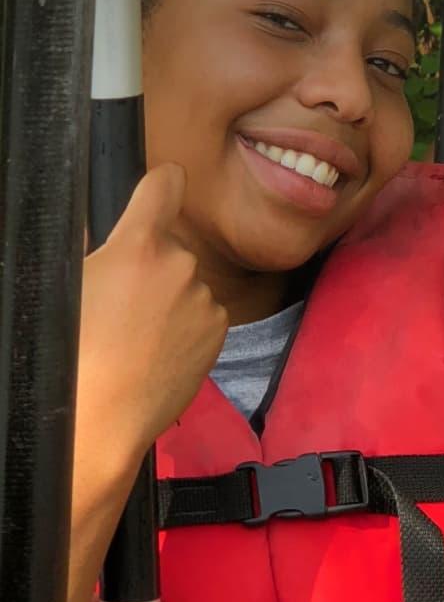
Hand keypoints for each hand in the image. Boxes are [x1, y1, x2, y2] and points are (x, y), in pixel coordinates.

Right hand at [78, 165, 227, 466]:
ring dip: (169, 299)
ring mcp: (203, 298)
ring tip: (136, 338)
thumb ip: (92, 251)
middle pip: (171, 247)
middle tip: (121, 304)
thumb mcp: (66, 288)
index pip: (164, 185)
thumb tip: (100, 236)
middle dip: (152, 265)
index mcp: (139, 246)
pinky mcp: (219, 328)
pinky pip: (202, 312)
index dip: (160, 183)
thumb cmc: (73, 356)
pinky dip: (185, 325)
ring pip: (186, 283)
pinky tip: (157, 351)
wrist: (102, 418)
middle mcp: (181, 264)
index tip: (162, 185)